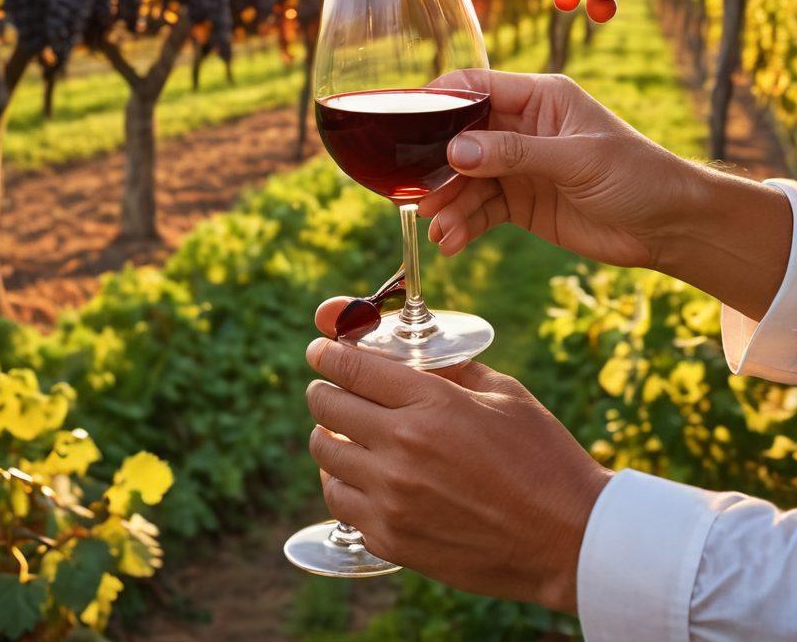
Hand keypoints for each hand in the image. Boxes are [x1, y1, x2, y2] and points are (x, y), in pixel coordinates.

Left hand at [305, 336, 608, 610]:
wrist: (567, 538)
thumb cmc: (542, 457)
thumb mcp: (503, 393)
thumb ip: (451, 369)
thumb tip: (411, 352)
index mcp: (430, 404)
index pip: (352, 368)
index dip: (328, 353)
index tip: (320, 349)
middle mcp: (402, 449)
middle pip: (327, 407)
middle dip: (323, 389)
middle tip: (329, 386)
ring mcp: (392, 498)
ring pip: (324, 456)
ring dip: (327, 436)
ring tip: (341, 431)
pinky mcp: (392, 539)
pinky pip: (339, 503)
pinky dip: (339, 482)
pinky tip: (355, 474)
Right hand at [418, 70, 790, 320]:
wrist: (669, 227)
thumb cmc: (636, 175)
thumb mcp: (576, 160)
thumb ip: (516, 154)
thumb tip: (457, 150)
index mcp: (538, 98)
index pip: (476, 87)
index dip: (439, 100)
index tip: (406, 120)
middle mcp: (522, 128)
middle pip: (462, 137)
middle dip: (437, 164)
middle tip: (417, 191)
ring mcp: (519, 167)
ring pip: (466, 179)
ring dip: (448, 202)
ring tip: (437, 227)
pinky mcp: (521, 203)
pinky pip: (481, 210)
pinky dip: (463, 224)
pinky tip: (451, 242)